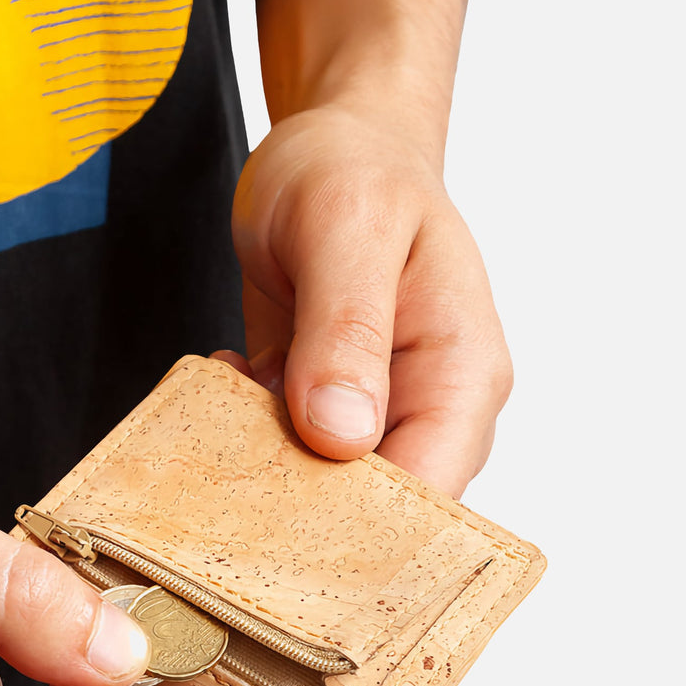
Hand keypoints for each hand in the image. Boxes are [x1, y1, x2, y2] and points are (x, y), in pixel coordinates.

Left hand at [229, 106, 511, 496]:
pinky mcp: (327, 409)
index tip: (285, 536)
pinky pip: (286, 453)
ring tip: (224, 414)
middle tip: (230, 482)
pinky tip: (230, 384)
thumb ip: (347, 329)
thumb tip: (342, 435)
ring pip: (325, 489)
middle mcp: (428, 407)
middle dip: (303, 514)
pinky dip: (246, 434)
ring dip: (265, 470)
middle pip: (378, 512)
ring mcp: (377, 412)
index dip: (364, 533)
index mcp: (461, 374)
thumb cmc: (355, 170)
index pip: (432, 495)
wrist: (334, 148)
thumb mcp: (346, 227)